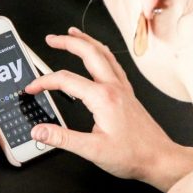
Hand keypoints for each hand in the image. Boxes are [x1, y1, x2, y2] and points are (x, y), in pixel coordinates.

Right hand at [26, 28, 192, 191]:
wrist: (160, 158)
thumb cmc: (132, 155)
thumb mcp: (92, 151)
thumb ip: (62, 138)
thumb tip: (39, 131)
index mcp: (102, 98)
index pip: (65, 80)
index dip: (44, 82)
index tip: (32, 88)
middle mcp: (113, 87)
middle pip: (88, 53)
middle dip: (67, 42)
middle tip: (51, 39)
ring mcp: (122, 88)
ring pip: (104, 54)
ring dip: (86, 40)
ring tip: (72, 34)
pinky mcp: (128, 93)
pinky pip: (113, 63)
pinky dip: (101, 52)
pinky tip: (99, 53)